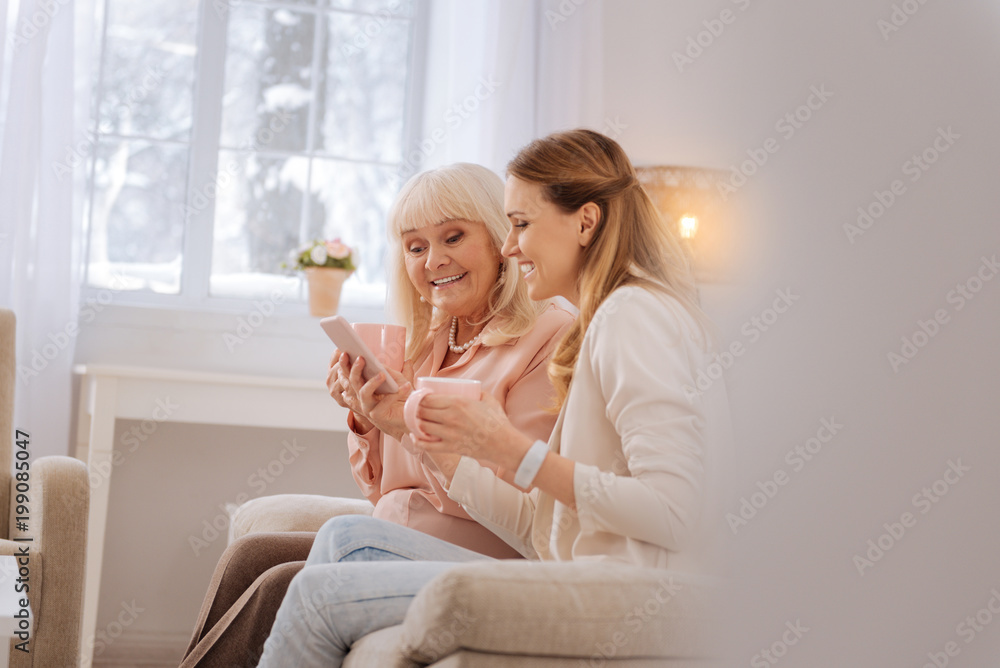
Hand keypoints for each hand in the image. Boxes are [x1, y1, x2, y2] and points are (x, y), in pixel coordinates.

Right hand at [350, 357, 414, 440]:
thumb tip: (375, 360)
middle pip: (352, 381)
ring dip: (372, 382)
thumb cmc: (402, 394)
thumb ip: (385, 369)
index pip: (349, 373)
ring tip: (382, 374)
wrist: (412, 412)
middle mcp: (362, 396)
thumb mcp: (395, 377)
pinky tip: (407, 386)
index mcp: (364, 385)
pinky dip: (395, 394)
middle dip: (355, 369)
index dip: (344, 364)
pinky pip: (383, 403)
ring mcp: (368, 407)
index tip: (345, 352)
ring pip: (363, 393)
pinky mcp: (377, 416)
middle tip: (361, 358)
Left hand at [408, 392, 530, 471]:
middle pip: (422, 411)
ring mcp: (449, 434)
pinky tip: (415, 436)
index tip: (419, 398)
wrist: (504, 444)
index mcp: (458, 402)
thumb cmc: (497, 421)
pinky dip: (418, 440)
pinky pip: (427, 445)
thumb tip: (470, 389)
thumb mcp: (488, 399)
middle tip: (415, 409)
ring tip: (416, 420)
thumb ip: (477, 392)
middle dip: (415, 409)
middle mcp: (450, 417)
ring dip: (416, 422)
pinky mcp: (450, 448)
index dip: (419, 398)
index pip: (428, 399)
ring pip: (422, 426)